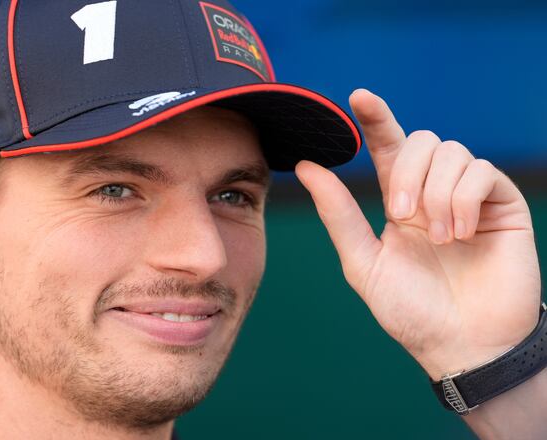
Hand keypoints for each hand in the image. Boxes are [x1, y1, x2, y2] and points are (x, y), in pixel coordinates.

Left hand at [294, 89, 541, 379]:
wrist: (462, 345)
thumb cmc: (410, 310)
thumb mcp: (364, 262)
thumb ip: (338, 214)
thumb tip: (307, 166)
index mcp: (400, 201)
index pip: (389, 148)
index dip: (377, 119)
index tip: (358, 96)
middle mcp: (435, 192)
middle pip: (422, 140)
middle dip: (407, 172)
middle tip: (402, 214)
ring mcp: (471, 197)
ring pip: (452, 152)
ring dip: (437, 194)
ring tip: (440, 239)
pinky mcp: (503, 205)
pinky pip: (482, 172)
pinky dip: (465, 200)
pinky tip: (462, 234)